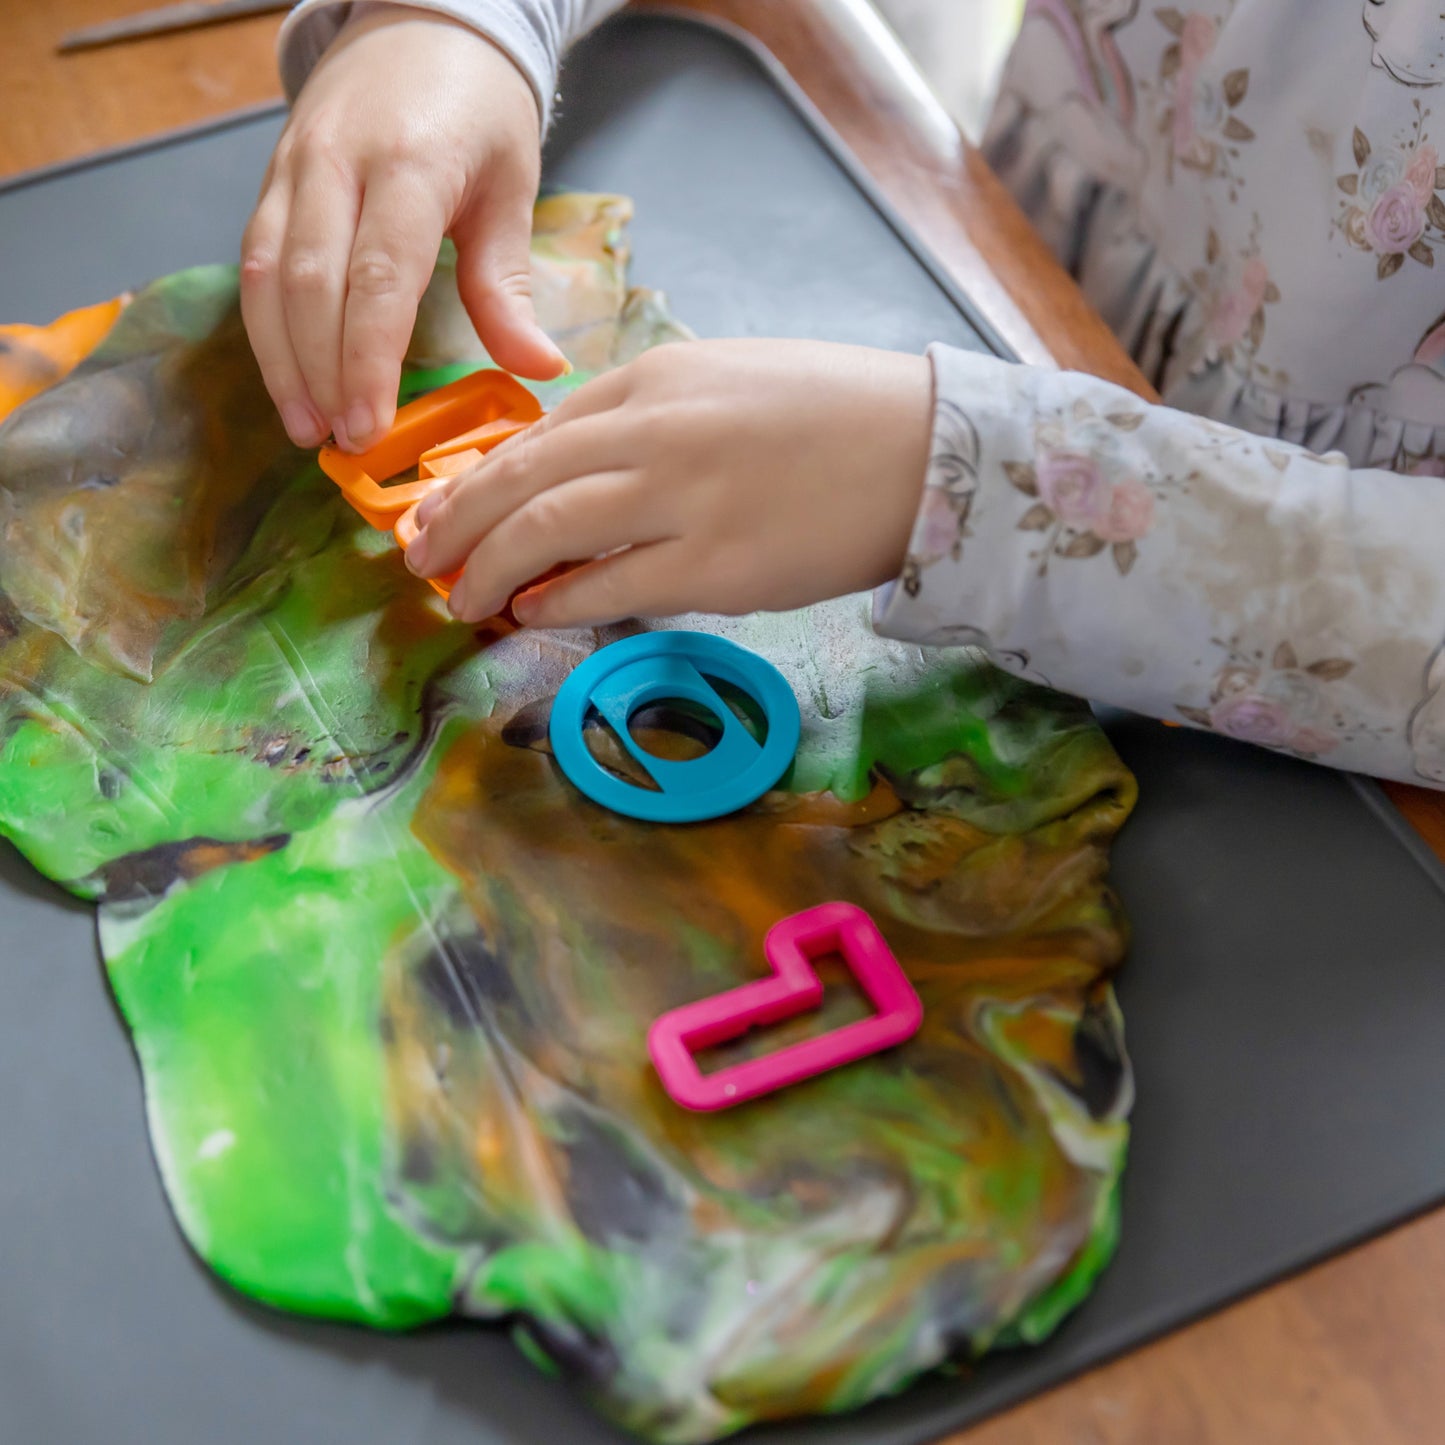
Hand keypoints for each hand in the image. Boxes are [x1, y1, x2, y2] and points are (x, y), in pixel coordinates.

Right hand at [240, 4, 566, 452]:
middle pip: (310, 284)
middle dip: (321, 373)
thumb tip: (539, 370)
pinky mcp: (273, 179)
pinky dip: (266, 327)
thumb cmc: (479, 109)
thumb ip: (508, 284)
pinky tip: (289, 378)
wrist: (422, 20)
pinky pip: (255, 261)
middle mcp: (337, 163)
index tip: (369, 426)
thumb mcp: (510, 188)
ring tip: (306, 426)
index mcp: (410, 166)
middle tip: (340, 443)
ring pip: (267, 275)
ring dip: (281, 360)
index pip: (378, 278)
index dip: (368, 361)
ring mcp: (295, 168)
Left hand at [403, 340, 933, 626]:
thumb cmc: (834, 415)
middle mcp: (656, 430)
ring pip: (546, 534)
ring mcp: (683, 499)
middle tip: (421, 560)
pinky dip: (556, 603)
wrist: (928, 453)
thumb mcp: (729, 381)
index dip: (478, 478)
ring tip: (464, 598)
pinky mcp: (715, 567)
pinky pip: (609, 588)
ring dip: (490, 570)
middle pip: (520, 480)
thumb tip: (579, 471)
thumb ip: (650, 416)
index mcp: (657, 376)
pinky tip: (533, 614)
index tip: (446, 510)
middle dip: (455, 524)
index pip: (539, 432)